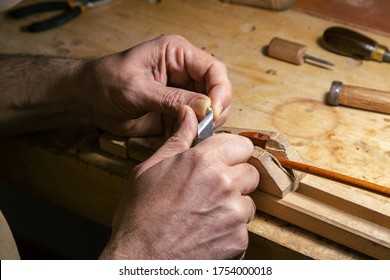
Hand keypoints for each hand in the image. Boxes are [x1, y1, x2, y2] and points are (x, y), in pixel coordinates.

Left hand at [80, 35, 231, 136]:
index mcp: (177, 54)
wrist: (88, 100)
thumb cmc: (105, 82)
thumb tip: (206, 107)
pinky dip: (193, 132)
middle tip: (203, 127)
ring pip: (209, 109)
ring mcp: (181, 92)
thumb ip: (172, 99)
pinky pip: (194, 123)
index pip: (213, 69)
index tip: (214, 112)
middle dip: (215, 110)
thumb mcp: (138, 90)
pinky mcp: (176, 111)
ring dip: (205, 123)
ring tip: (189, 132)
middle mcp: (184, 72)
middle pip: (217, 90)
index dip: (220, 91)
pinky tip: (179, 137)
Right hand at [99, 105, 258, 258]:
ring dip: (233, 205)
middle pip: (250, 172)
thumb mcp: (150, 169)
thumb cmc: (140, 216)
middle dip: (235, 178)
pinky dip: (230, 229)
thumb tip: (188, 115)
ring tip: (206, 213)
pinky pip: (244, 227)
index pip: (243, 145)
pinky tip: (207, 231)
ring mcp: (234, 213)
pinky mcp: (239, 238)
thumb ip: (177, 140)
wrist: (141, 260)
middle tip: (212, 189)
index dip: (233, 152)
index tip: (225, 159)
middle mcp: (224, 184)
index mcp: (203, 161)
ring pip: (248, 201)